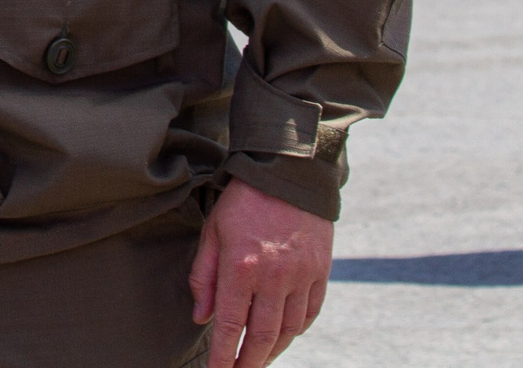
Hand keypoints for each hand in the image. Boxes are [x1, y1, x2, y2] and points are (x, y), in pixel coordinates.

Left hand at [191, 182, 333, 367]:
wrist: (289, 173)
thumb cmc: (242, 201)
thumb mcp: (213, 232)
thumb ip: (204, 276)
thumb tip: (202, 317)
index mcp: (241, 266)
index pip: (231, 325)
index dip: (224, 356)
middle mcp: (274, 276)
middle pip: (263, 335)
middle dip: (250, 362)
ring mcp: (301, 275)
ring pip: (289, 329)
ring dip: (274, 350)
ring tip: (259, 359)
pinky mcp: (321, 271)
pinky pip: (310, 312)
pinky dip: (297, 330)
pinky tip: (285, 335)